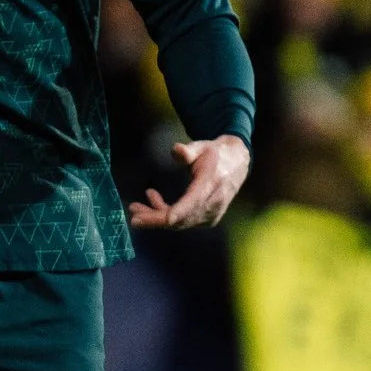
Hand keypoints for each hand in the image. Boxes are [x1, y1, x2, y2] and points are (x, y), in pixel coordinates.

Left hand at [128, 133, 250, 235]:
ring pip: (179, 223)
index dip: (168, 215)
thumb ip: (189, 150)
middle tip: (132, 211)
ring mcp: (211, 214)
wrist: (237, 163)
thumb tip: (176, 150)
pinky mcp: (208, 218)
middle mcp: (212, 204)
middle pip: (179, 220)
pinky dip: (167, 215)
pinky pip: (184, 221)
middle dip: (153, 218)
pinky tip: (153, 201)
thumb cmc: (215, 153)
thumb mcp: (202, 146)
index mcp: (210, 185)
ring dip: (156, 217)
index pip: (188, 206)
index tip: (149, 220)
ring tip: (136, 206)